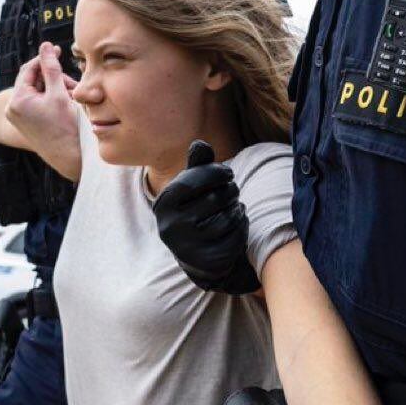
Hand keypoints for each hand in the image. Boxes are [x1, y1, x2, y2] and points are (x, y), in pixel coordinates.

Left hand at [6, 42, 79, 168]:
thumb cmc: (65, 128)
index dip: (44, 58)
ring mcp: (17, 117)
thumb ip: (51, 67)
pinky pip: (36, 103)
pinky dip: (51, 99)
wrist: (68, 157)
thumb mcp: (59, 93)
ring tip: (71, 95)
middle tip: (71, 82)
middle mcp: (12, 109)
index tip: (58, 50)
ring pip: (37, 91)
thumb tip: (46, 46)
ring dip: (54, 88)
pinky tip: (66, 103)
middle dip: (52, 77)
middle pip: (33, 80)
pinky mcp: (25, 122)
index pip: (29, 69)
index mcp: (17, 100)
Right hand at [152, 140, 259, 293]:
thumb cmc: (195, 210)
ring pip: (228, 217)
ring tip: (235, 207)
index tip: (229, 173)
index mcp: (162, 205)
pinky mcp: (207, 260)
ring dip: (238, 208)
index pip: (192, 181)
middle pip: (214, 198)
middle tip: (233, 191)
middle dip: (231, 191)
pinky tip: (238, 223)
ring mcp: (188, 247)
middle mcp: (170, 227)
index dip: (216, 173)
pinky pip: (236, 235)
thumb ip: (197, 166)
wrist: (195, 254)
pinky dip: (243, 225)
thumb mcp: (191, 188)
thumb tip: (200, 144)